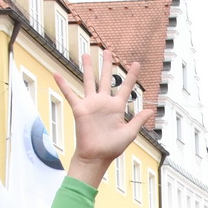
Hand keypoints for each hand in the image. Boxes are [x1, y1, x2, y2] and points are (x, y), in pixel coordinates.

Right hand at [56, 48, 153, 173]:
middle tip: (107, 51)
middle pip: (106, 79)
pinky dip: (62, 84)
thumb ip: (138, 120)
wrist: (97, 156)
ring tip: (86, 54)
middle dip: (107, 65)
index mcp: (117, 107)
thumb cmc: (113, 147)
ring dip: (87, 68)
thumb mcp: (129, 133)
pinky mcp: (80, 109)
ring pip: (89, 81)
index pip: (126, 87)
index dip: (132, 76)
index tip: (137, 63)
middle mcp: (104, 103)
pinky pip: (69, 94)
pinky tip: (56, 73)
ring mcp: (91, 104)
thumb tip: (151, 110)